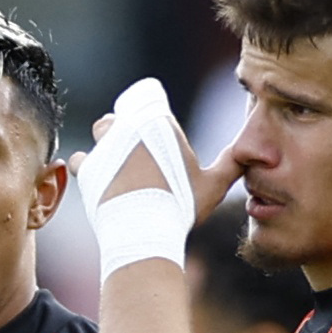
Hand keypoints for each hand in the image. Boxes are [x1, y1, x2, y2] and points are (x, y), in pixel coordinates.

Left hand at [71, 113, 240, 230]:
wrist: (145, 229)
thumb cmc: (181, 205)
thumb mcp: (215, 184)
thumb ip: (232, 165)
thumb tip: (251, 155)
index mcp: (159, 123)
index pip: (150, 103)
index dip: (151, 114)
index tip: (155, 133)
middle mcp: (128, 128)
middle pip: (121, 117)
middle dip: (124, 128)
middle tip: (134, 150)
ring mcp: (105, 147)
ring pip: (100, 132)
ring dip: (105, 143)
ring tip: (114, 163)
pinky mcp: (87, 168)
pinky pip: (80, 160)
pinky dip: (85, 166)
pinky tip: (92, 176)